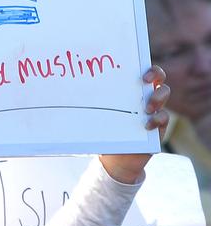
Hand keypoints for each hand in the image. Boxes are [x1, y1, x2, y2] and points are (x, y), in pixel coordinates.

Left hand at [99, 65, 170, 184]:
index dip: (145, 67)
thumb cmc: (104, 131)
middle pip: (158, 78)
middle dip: (155, 74)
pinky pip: (164, 117)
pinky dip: (157, 119)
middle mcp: (144, 96)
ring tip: (145, 108)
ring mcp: (154, 110)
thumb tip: (61, 93)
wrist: (116, 159)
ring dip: (156, 98)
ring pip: (164, 94)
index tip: (139, 71)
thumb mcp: (96, 115)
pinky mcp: (160, 126)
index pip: (141, 71)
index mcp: (129, 90)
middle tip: (145, 81)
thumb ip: (89, 103)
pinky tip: (146, 125)